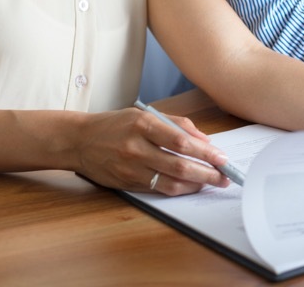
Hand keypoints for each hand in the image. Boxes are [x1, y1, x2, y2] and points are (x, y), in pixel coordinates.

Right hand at [71, 108, 233, 194]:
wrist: (79, 141)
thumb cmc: (115, 124)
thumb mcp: (145, 115)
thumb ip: (176, 125)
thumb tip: (205, 140)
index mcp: (143, 124)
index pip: (181, 141)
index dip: (205, 152)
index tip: (222, 158)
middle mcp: (136, 147)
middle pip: (179, 165)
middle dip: (207, 173)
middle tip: (225, 176)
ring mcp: (130, 168)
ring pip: (170, 182)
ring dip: (196, 185)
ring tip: (212, 183)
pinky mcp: (127, 183)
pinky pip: (158, 189)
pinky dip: (178, 190)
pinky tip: (191, 187)